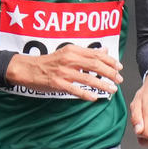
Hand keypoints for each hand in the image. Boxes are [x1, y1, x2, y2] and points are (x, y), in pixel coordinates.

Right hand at [4, 44, 121, 101]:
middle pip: (95, 65)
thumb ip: (86, 53)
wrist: (27, 68)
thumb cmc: (48, 62)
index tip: (119, 67)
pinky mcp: (57, 83)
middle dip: (110, 73)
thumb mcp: (67, 52)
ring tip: (112, 89)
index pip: (96, 55)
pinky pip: (75, 89)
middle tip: (119, 79)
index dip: (110, 61)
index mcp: (72, 50)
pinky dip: (86, 94)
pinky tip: (95, 98)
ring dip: (102, 85)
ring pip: (87, 78)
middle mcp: (69, 60)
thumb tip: (104, 52)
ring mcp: (63, 72)